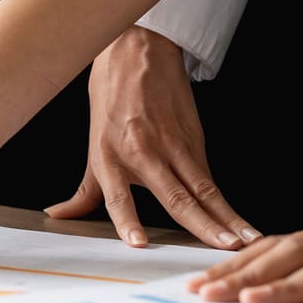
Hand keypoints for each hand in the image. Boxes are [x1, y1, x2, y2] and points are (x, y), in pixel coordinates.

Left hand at [46, 26, 255, 250]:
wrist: (138, 52)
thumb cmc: (112, 97)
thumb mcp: (92, 144)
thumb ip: (84, 190)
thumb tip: (59, 215)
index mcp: (110, 158)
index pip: (117, 196)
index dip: (127, 220)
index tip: (139, 243)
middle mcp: (143, 154)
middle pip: (175, 196)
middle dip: (202, 226)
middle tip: (222, 249)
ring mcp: (172, 146)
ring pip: (203, 188)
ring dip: (226, 217)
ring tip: (243, 240)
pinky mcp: (194, 138)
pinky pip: (209, 176)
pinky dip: (225, 201)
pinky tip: (239, 221)